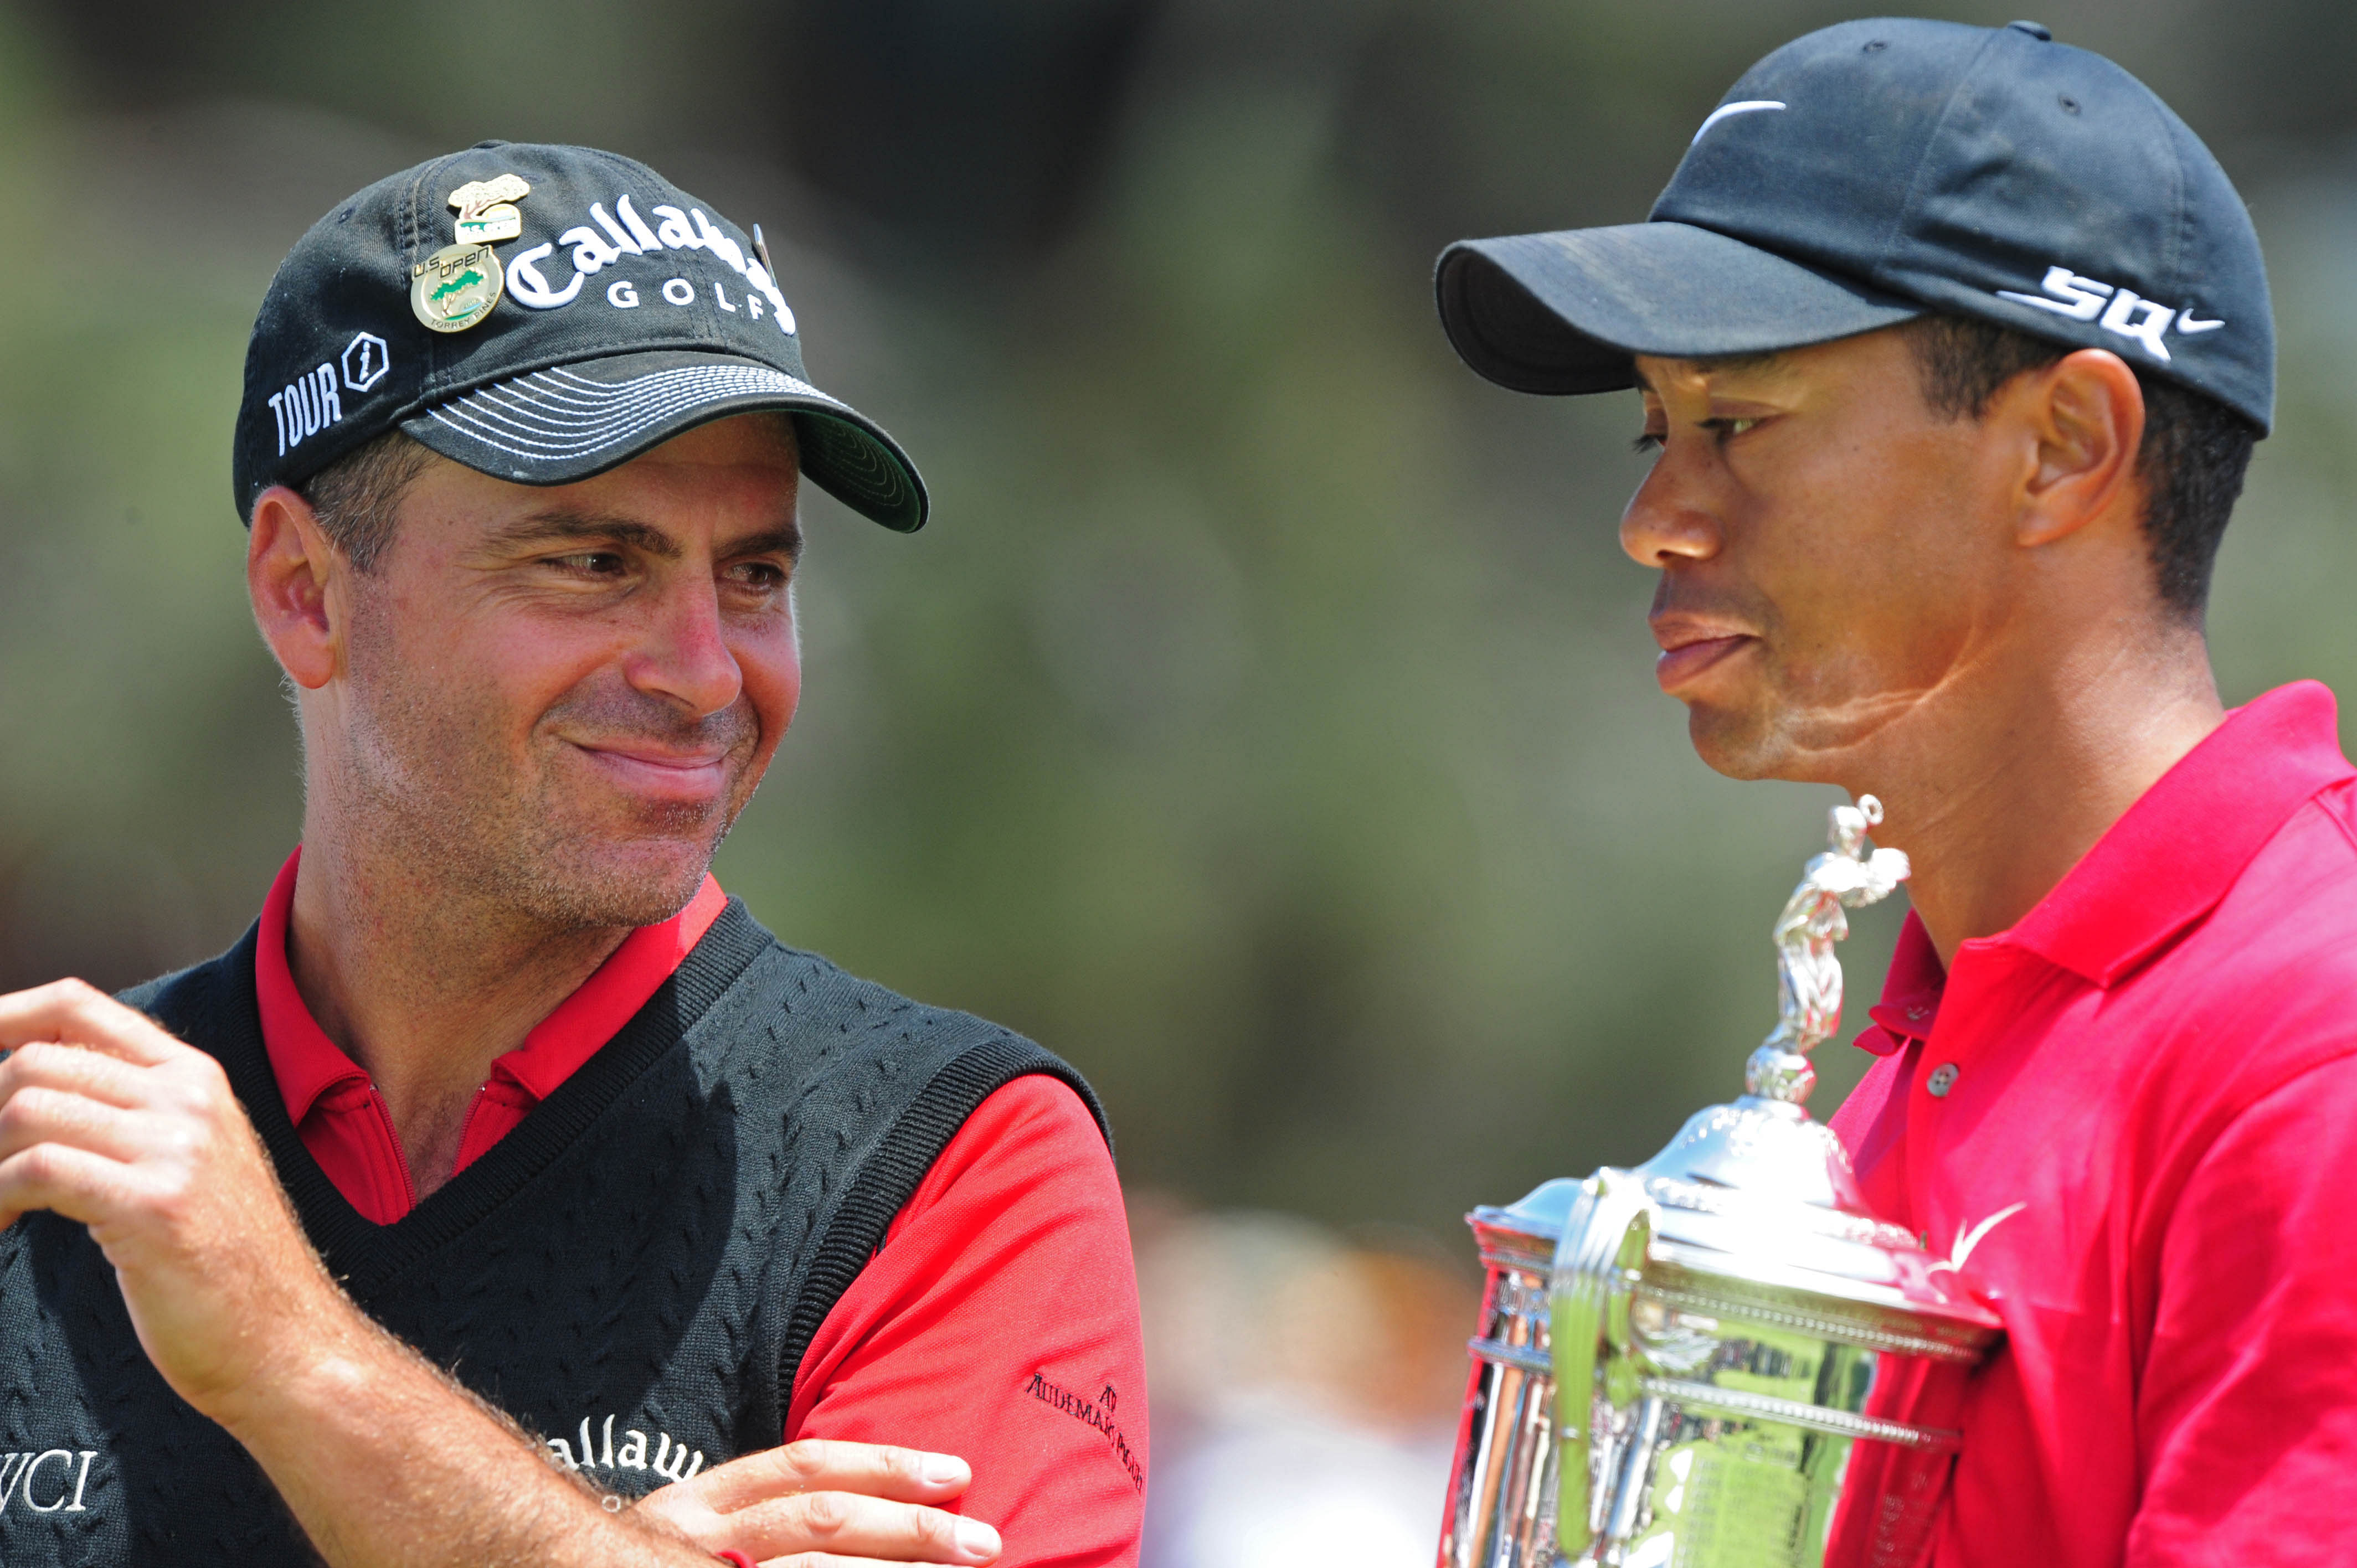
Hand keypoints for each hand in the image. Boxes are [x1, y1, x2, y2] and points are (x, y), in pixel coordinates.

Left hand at [0, 978, 348, 1426]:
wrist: (283, 1339)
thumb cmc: (223, 1265)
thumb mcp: (188, 1162)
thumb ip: (129, 1115)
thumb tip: (30, 1093)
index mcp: (194, 1079)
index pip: (79, 1006)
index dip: (4, 1016)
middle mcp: (187, 1098)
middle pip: (37, 1059)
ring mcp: (177, 1147)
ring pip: (27, 1108)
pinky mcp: (155, 1203)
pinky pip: (38, 1171)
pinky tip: (1, 1226)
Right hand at [635, 1439, 1001, 1566]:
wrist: (553, 1567)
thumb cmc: (646, 1565)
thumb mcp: (695, 1530)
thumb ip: (768, 1517)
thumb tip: (872, 1511)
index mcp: (704, 1502)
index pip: (806, 1469)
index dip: (884, 1466)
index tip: (955, 1473)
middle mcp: (699, 1540)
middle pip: (818, 1522)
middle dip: (907, 1530)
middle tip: (982, 1542)